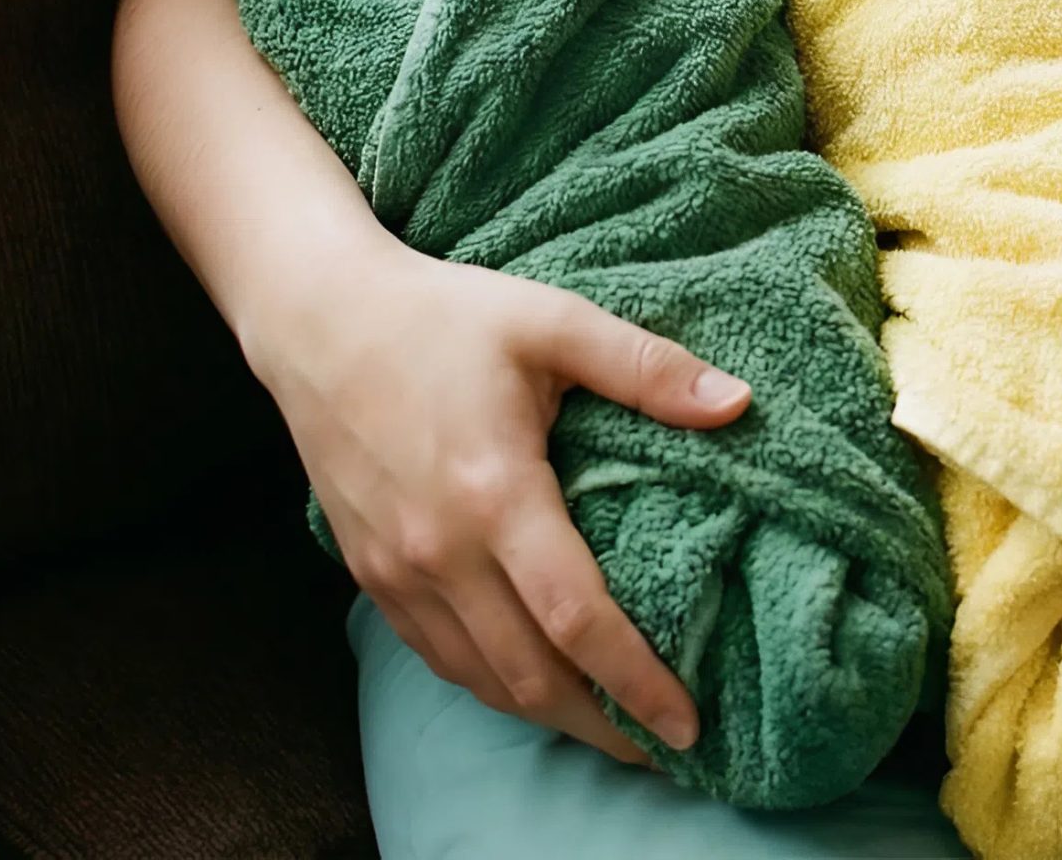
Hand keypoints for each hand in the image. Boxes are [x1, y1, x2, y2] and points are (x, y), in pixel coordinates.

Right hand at [249, 240, 749, 759]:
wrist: (321, 320)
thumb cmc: (443, 315)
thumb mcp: (552, 320)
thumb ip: (645, 367)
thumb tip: (739, 403)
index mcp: (495, 495)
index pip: (575, 619)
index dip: (635, 680)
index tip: (689, 721)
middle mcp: (441, 553)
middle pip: (529, 676)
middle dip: (602, 723)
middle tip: (667, 746)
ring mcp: (397, 573)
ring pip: (481, 680)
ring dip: (549, 715)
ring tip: (612, 726)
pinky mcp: (370, 574)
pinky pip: (440, 657)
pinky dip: (493, 685)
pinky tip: (533, 683)